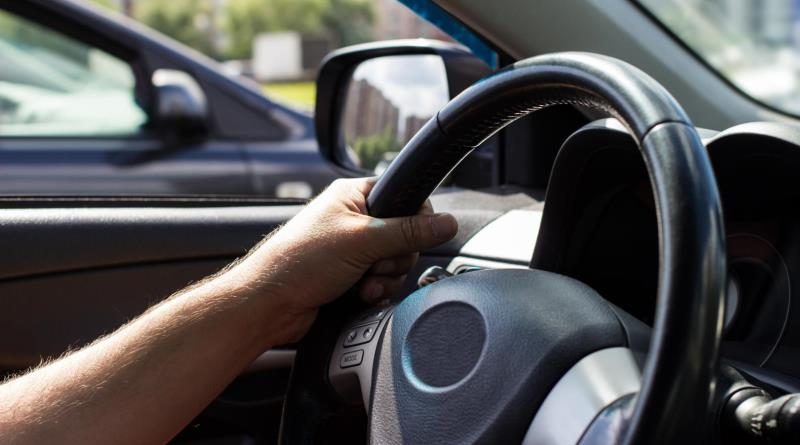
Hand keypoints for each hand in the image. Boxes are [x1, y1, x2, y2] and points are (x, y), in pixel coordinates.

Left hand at [226, 177, 457, 344]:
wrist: (269, 305)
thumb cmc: (299, 262)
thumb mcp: (362, 240)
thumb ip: (409, 231)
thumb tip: (446, 224)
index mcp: (354, 196)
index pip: (406, 197)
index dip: (415, 220)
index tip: (409, 237)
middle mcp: (355, 219)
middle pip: (406, 236)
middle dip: (395, 258)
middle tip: (374, 264)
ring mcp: (353, 249)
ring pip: (396, 263)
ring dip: (385, 279)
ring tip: (362, 283)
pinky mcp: (351, 275)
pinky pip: (383, 282)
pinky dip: (377, 291)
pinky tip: (360, 295)